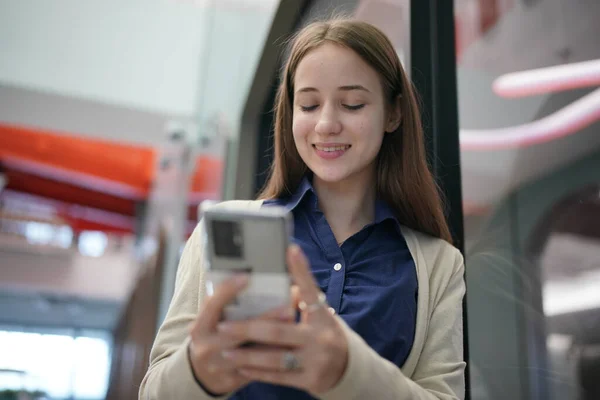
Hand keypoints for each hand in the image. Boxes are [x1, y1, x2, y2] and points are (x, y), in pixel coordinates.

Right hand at [188, 274, 294, 394]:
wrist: (202, 373)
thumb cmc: (213, 337)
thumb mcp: (213, 321)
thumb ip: (229, 303)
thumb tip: (263, 281)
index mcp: (200, 327)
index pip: (212, 304)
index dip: (228, 290)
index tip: (246, 276)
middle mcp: (207, 346)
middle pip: (238, 331)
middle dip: (265, 319)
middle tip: (287, 307)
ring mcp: (219, 365)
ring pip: (251, 352)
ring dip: (274, 339)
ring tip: (294, 325)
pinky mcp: (233, 379)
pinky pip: (257, 368)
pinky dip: (273, 355)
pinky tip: (290, 346)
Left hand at [216, 245, 348, 394]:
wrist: (347, 369)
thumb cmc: (325, 334)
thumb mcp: (320, 315)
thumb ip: (304, 299)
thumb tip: (285, 275)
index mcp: (323, 317)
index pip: (311, 290)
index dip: (301, 271)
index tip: (291, 250)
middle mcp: (321, 338)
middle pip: (279, 331)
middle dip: (248, 329)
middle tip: (223, 327)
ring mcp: (316, 361)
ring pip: (274, 358)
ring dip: (247, 355)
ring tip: (225, 352)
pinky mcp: (310, 380)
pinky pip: (278, 376)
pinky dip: (258, 372)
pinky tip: (241, 367)